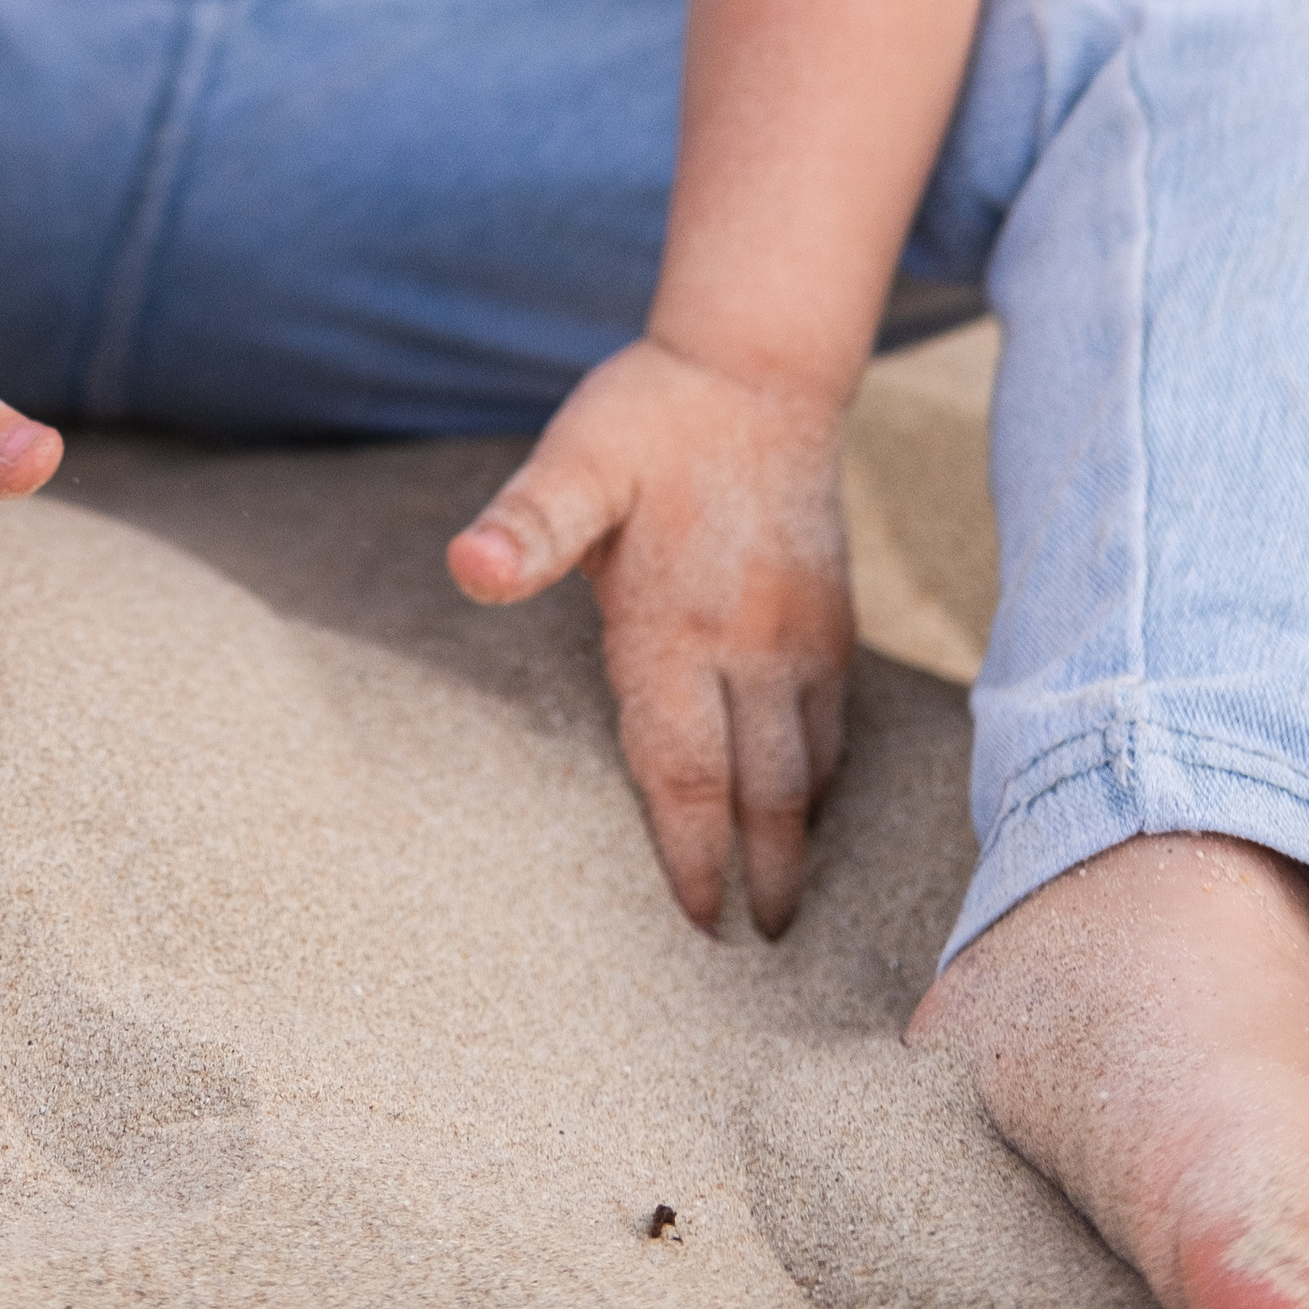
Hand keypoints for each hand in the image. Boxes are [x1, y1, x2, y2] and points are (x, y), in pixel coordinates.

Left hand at [448, 336, 852, 935]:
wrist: (757, 365)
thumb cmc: (648, 416)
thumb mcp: (574, 460)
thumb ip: (528, 526)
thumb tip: (468, 568)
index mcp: (676, 626)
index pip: (685, 771)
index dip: (690, 853)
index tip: (699, 921)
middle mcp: (752, 645)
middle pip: (763, 789)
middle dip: (764, 873)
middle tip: (761, 942)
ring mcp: (805, 633)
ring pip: (811, 762)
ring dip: (800, 832)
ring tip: (791, 895)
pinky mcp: (835, 613)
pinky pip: (839, 718)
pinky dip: (828, 773)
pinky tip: (816, 795)